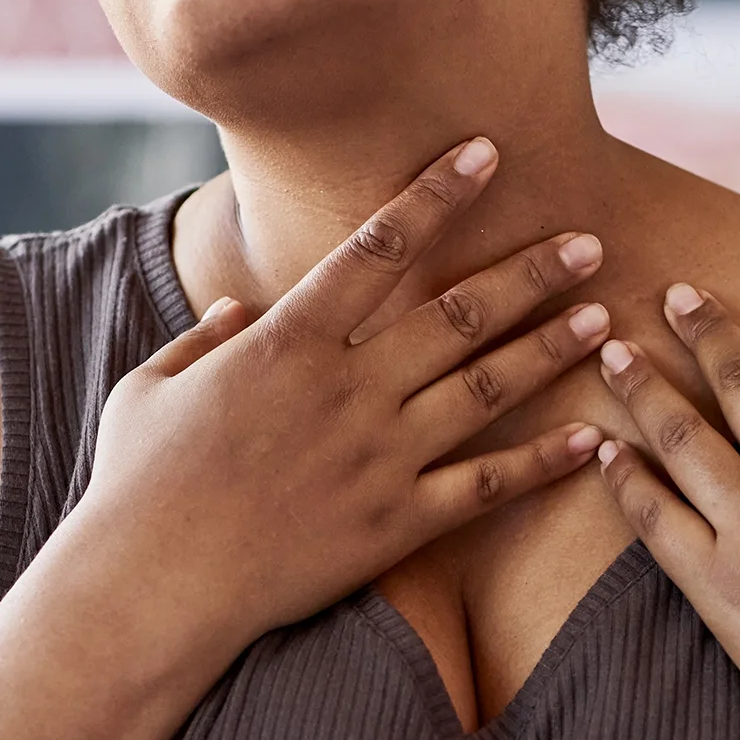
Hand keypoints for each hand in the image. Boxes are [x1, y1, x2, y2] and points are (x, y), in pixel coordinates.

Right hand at [75, 138, 614, 650]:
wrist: (150, 587)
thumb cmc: (136, 485)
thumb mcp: (150, 385)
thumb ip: (204, 336)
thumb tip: (240, 307)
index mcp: (287, 341)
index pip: (378, 246)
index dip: (436, 193)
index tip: (485, 152)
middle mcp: (346, 390)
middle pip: (458, 312)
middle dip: (530, 270)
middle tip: (589, 240)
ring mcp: (377, 458)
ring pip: (485, 388)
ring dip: (549, 348)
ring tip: (604, 318)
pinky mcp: (394, 525)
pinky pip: (483, 488)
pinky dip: (541, 463)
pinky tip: (589, 440)